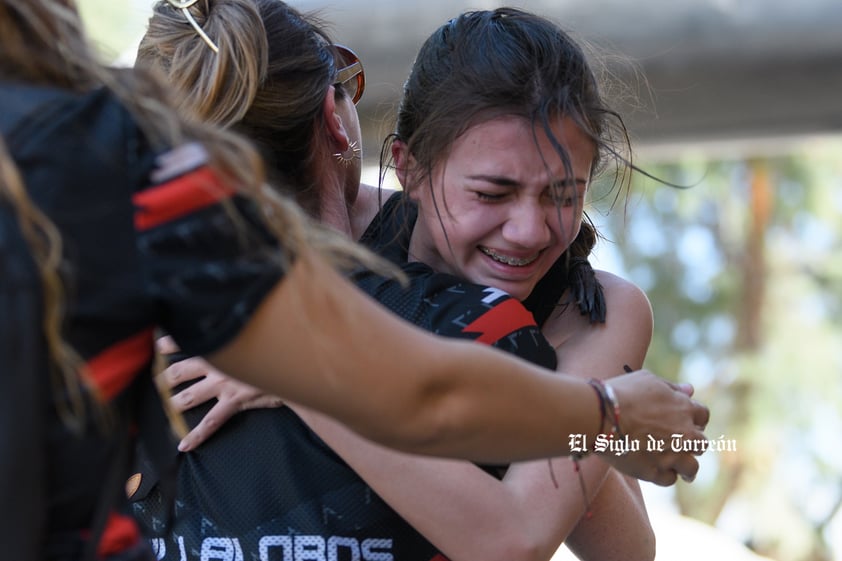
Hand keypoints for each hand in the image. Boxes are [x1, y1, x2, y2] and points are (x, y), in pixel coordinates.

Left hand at [156, 336, 283, 450]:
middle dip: (166, 377)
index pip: (188, 342)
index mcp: (221, 344)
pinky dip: (196, 436)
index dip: (170, 344)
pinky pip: (210, 422)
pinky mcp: (233, 401)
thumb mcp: (258, 336)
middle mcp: (217, 363)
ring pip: (188, 396)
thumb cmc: (276, 345)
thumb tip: (241, 326)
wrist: (294, 362)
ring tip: (171, 406)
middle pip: (180, 371)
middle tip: (160, 381)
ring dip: (174, 402)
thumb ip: (244, 336)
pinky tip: (184, 446)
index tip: (159, 346)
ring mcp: (222, 384)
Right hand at [595, 370, 709, 485]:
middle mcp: (684, 434)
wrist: (600, 416)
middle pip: (701, 444)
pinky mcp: (654, 472)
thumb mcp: (648, 380)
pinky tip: (656, 469)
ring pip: (691, 467)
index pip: (703, 415)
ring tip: (677, 467)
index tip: (684, 421)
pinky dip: (664, 475)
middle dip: (692, 443)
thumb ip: (671, 387)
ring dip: (685, 466)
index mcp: (684, 408)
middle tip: (678, 442)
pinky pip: (669, 479)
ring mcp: (671, 455)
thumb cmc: (621, 393)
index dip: (694, 419)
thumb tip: (690, 390)